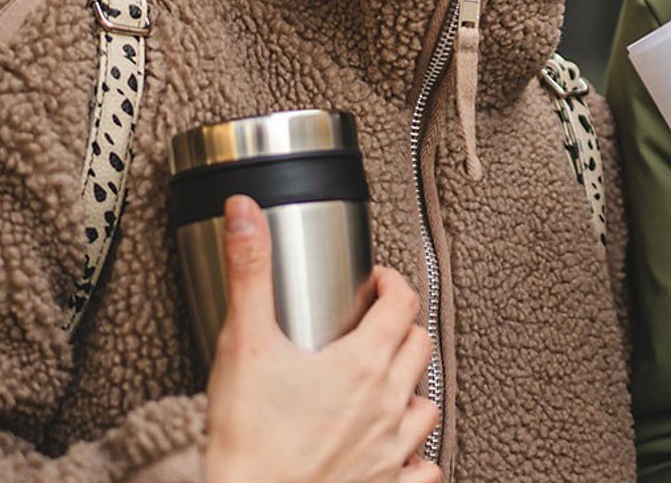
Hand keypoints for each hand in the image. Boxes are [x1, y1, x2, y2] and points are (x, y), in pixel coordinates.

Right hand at [203, 195, 441, 482]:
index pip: (402, 304)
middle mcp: (388, 405)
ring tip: (387, 383)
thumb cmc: (247, 440)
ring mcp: (392, 450)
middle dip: (401, 329)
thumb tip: (245, 214)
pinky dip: (418, 457)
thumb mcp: (243, 344)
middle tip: (376, 325)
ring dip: (411, 389)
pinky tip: (401, 452)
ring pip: (427, 406)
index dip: (392, 284)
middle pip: (418, 349)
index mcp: (363, 364)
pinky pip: (424, 469)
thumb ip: (248, 273)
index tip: (376, 282)